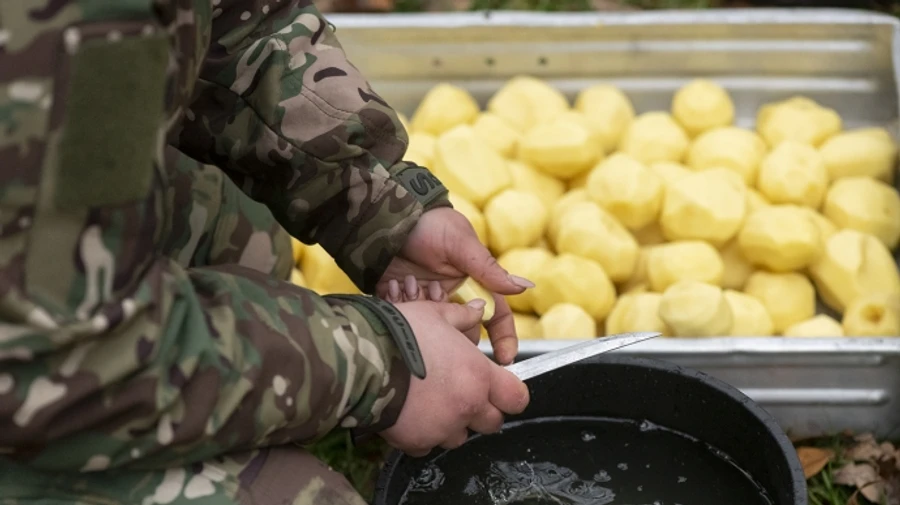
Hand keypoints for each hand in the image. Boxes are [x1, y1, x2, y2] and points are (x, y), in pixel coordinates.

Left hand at [376, 207, 534, 363]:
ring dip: (426, 315)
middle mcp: (454, 298)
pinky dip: (401, 309)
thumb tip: (523, 287)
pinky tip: (395, 288)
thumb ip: (488, 268)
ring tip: (412, 287)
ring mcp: (428, 305)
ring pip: (436, 331)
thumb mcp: (460, 243)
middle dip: (455, 331)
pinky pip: (407, 322)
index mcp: (474, 284)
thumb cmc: (430, 224)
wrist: (387, 217)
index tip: (505, 359)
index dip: (504, 339)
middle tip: (441, 322)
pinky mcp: (403, 306)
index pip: (496, 317)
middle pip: (465, 333)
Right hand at [378, 300, 529, 456]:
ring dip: (452, 423)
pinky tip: (411, 413)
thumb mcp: (434, 314)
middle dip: (482, 410)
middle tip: (461, 392)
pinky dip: (424, 434)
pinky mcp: (417, 442)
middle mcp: (466, 405)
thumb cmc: (399, 333)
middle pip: (492, 422)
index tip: (503, 389)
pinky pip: (428, 445)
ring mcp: (442, 427)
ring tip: (431, 401)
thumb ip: (461, 316)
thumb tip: (477, 308)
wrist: (360, 359)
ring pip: (460, 436)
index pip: (516, 398)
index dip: (511, 394)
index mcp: (477, 374)